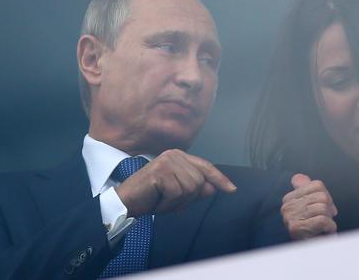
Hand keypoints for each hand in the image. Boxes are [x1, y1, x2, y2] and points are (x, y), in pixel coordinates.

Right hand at [115, 149, 236, 216]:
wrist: (127, 203)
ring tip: (161, 199)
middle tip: (168, 200)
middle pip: (199, 182)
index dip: (219, 179)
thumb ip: (196, 189)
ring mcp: (167, 161)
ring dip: (177, 202)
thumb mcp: (179, 194)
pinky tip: (156, 201)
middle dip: (187, 198)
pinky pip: (178, 193)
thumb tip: (213, 188)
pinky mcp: (160, 171)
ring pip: (190, 188)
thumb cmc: (152, 198)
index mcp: (180, 156)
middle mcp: (174, 155)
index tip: (232, 189)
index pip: (206, 167)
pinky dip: (169, 204)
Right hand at [281, 173, 337, 239]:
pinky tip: (326, 232)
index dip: (328, 197)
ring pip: (322, 207)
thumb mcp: (308, 207)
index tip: (328, 209)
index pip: (317, 185)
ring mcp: (290, 217)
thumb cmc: (312, 229)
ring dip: (329, 219)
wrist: (309, 253)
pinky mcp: (296, 228)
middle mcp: (287, 207)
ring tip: (324, 227)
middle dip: (329, 209)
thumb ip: (305, 190)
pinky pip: (322, 220)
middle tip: (326, 219)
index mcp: (289, 198)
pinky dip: (330, 227)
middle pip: (321, 196)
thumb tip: (299, 177)